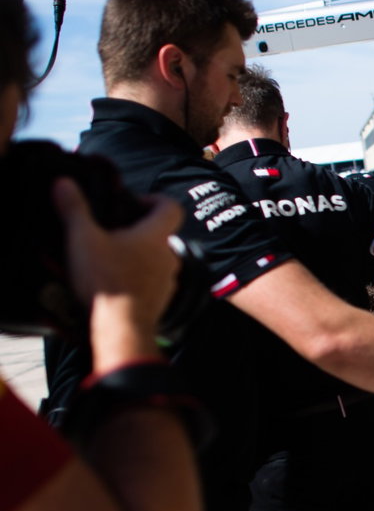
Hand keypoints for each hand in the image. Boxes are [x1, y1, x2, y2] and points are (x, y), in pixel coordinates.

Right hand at [58, 180, 182, 371]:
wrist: (121, 328)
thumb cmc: (106, 280)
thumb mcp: (83, 239)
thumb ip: (74, 209)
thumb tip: (64, 183)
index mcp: (156, 237)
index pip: (171, 207)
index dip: (155, 200)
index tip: (133, 203)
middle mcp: (169, 257)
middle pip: (161, 234)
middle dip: (139, 229)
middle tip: (112, 230)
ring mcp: (168, 280)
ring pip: (157, 259)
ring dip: (139, 255)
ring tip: (110, 256)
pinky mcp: (162, 300)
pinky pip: (153, 281)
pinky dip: (139, 277)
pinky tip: (116, 282)